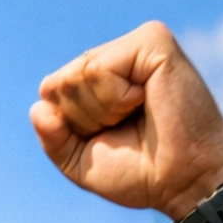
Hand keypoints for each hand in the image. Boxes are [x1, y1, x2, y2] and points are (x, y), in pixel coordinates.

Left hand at [31, 20, 222, 222]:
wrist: (184, 181)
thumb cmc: (141, 172)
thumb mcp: (81, 162)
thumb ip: (53, 137)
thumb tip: (38, 106)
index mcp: (101, 77)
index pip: (51, 91)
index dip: (70, 127)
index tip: (110, 137)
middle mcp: (118, 54)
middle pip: (60, 82)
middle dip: (84, 120)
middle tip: (126, 128)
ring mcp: (137, 44)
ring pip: (78, 74)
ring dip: (101, 111)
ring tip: (138, 115)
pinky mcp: (153, 40)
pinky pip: (100, 69)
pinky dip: (115, 98)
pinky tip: (145, 100)